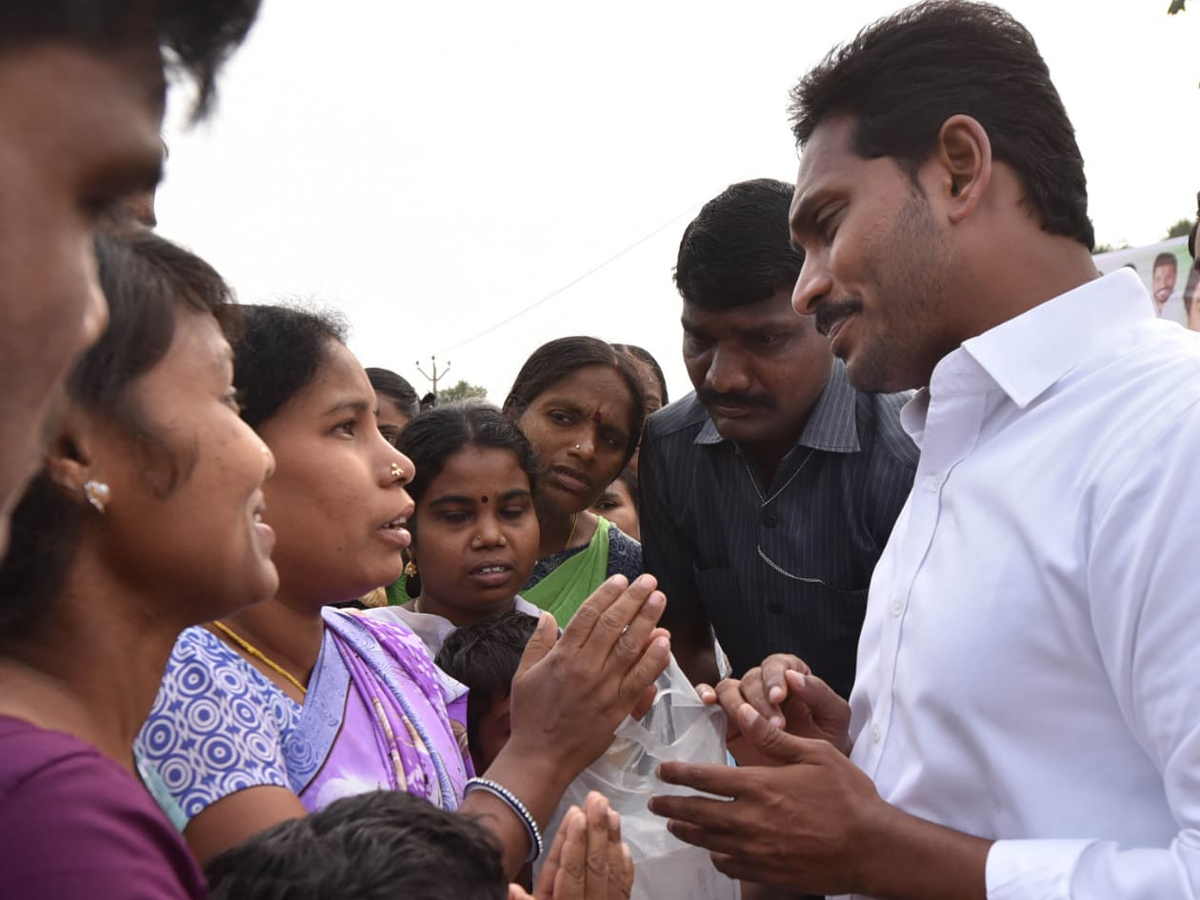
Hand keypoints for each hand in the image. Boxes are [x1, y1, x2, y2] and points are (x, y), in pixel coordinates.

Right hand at [508, 575, 671, 776]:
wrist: (541, 758)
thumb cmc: (529, 716)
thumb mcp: (523, 675)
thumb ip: (538, 643)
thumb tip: (548, 616)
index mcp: (562, 656)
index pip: (589, 615)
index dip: (607, 594)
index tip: (621, 580)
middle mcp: (585, 667)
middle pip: (613, 625)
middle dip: (633, 599)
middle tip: (649, 581)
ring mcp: (604, 688)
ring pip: (630, 647)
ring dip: (647, 620)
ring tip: (660, 600)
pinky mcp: (618, 708)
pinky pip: (640, 679)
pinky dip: (653, 660)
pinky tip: (664, 642)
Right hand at [508, 792, 633, 899]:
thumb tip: (510, 888)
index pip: (570, 876)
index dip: (573, 845)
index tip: (577, 814)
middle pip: (595, 868)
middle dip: (596, 831)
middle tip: (597, 799)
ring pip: (612, 874)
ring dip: (612, 841)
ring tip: (611, 812)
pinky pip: (624, 890)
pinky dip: (624, 866)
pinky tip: (622, 845)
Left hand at [648, 706, 886, 893]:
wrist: (871, 848)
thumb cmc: (848, 796)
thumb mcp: (816, 754)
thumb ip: (775, 739)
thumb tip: (745, 714)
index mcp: (759, 786)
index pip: (705, 778)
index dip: (679, 774)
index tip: (661, 771)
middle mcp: (750, 820)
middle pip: (697, 813)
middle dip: (672, 805)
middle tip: (654, 802)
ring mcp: (756, 851)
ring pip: (708, 841)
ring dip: (687, 831)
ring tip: (674, 824)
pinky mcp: (767, 873)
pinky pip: (729, 865)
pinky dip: (716, 856)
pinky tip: (714, 850)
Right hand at [699, 654, 850, 760]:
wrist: (815, 778)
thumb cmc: (827, 741)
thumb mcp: (834, 717)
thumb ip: (820, 694)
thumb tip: (794, 678)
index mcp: (791, 676)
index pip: (777, 664)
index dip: (774, 677)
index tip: (779, 696)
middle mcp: (764, 685)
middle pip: (751, 679)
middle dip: (760, 700)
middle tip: (774, 725)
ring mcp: (743, 703)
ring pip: (728, 688)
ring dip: (736, 704)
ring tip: (747, 722)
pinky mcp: (727, 721)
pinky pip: (710, 702)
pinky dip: (704, 696)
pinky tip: (706, 702)